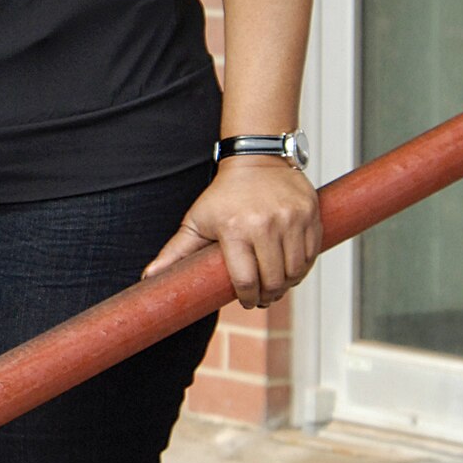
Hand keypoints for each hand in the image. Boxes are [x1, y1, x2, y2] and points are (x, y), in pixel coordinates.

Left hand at [142, 158, 320, 308]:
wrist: (256, 160)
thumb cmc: (223, 195)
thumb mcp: (196, 220)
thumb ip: (175, 251)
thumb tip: (150, 277)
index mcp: (234, 229)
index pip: (245, 280)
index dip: (247, 298)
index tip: (248, 301)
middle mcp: (265, 224)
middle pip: (273, 279)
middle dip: (268, 296)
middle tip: (263, 297)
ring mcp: (291, 219)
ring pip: (296, 270)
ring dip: (288, 284)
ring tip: (277, 284)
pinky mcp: (310, 214)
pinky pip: (312, 253)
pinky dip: (303, 267)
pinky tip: (291, 267)